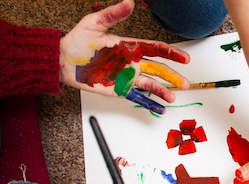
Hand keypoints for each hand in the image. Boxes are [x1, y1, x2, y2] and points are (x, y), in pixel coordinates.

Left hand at [59, 0, 190, 112]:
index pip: (155, 49)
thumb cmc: (77, 42)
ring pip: (150, 85)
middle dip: (173, 76)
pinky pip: (137, 97)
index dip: (171, 53)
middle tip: (185, 82)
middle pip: (158, 69)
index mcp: (129, 47)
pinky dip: (149, 104)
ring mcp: (127, 77)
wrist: (63, 61)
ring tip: (173, 96)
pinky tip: (160, 108)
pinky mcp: (119, 89)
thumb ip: (113, 14)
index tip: (184, 58)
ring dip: (163, 91)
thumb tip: (128, 2)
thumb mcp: (94, 23)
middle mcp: (132, 63)